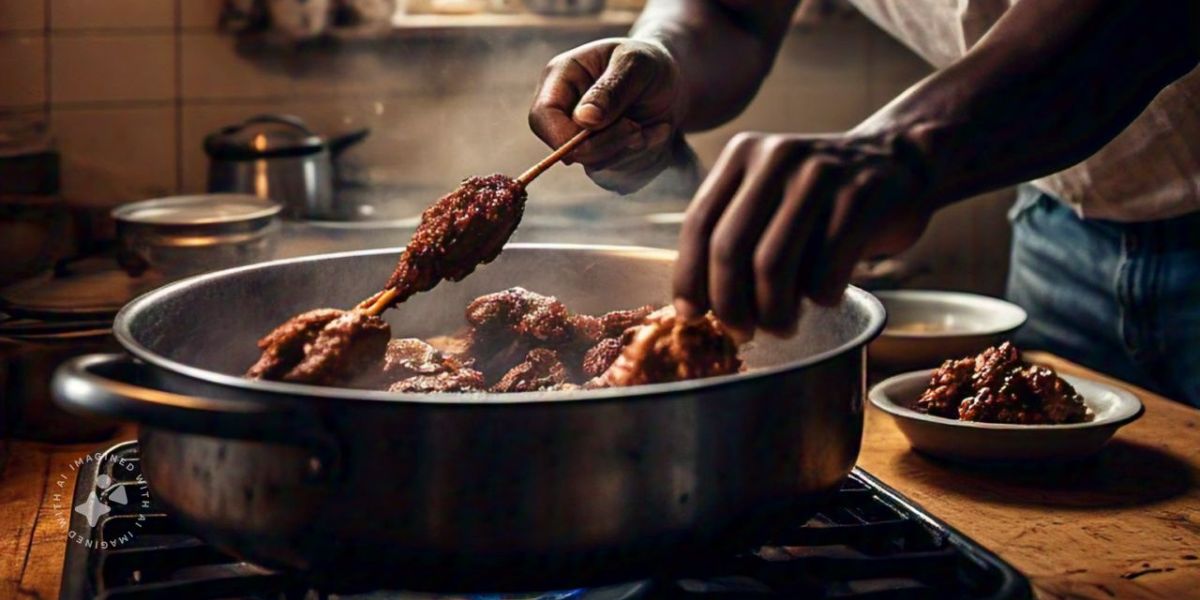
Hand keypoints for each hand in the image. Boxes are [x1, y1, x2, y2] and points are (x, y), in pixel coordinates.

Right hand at [529, 38, 687, 192]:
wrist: (672, 82)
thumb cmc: (650, 63)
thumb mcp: (636, 64)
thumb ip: (611, 89)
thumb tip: (585, 119)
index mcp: (560, 80)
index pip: (542, 118)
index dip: (567, 136)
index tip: (605, 129)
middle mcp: (565, 114)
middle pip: (569, 151)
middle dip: (611, 144)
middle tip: (640, 127)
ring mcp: (582, 141)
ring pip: (597, 168)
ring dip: (634, 153)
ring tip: (659, 125)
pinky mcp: (603, 161)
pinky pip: (618, 179)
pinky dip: (644, 162)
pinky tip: (656, 137)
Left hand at [672, 132, 932, 336]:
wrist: (903, 160)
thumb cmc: (824, 199)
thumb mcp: (771, 195)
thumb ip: (734, 233)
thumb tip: (697, 309)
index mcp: (743, 154)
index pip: (699, 224)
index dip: (689, 278)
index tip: (693, 316)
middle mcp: (776, 157)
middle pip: (730, 249)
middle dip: (730, 305)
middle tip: (743, 333)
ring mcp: (820, 174)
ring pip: (773, 265)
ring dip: (774, 313)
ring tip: (783, 327)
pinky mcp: (862, 198)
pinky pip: (824, 270)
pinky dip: (820, 298)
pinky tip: (826, 297)